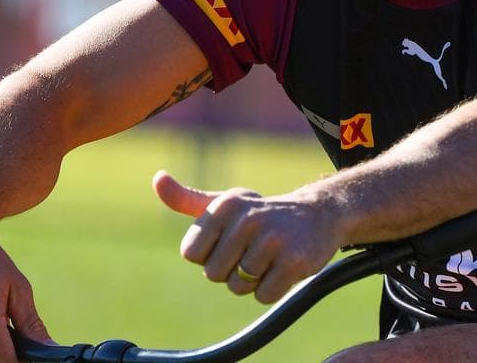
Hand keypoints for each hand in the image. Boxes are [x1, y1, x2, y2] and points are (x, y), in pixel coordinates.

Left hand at [152, 170, 342, 303]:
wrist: (319, 214)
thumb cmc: (262, 214)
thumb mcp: (226, 203)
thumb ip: (187, 199)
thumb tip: (157, 179)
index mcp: (226, 205)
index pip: (192, 254)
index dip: (209, 255)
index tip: (230, 241)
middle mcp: (248, 218)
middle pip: (214, 274)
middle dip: (231, 270)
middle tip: (253, 251)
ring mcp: (273, 240)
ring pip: (238, 287)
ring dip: (252, 281)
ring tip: (269, 258)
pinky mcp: (294, 261)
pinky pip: (263, 296)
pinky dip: (271, 289)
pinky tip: (284, 267)